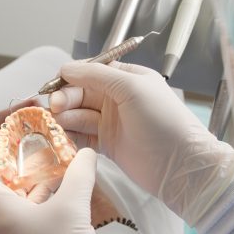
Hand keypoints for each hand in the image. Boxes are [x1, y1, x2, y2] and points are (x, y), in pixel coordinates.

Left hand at [0, 137, 102, 233]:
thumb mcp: (73, 208)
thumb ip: (79, 174)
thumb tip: (86, 152)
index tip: (8, 136)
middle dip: (13, 162)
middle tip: (35, 145)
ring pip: (11, 200)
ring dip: (29, 181)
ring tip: (53, 161)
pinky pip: (24, 215)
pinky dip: (38, 199)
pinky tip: (62, 189)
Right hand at [49, 61, 233, 224]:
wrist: (180, 166)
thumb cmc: (163, 121)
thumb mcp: (131, 88)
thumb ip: (97, 75)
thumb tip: (66, 68)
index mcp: (126, 78)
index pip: (91, 70)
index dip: (70, 76)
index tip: (53, 84)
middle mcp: (117, 98)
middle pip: (81, 92)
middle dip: (66, 98)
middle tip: (55, 107)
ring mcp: (111, 122)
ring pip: (78, 114)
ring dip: (65, 117)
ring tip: (56, 123)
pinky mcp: (107, 144)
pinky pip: (81, 135)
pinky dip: (70, 135)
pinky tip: (61, 136)